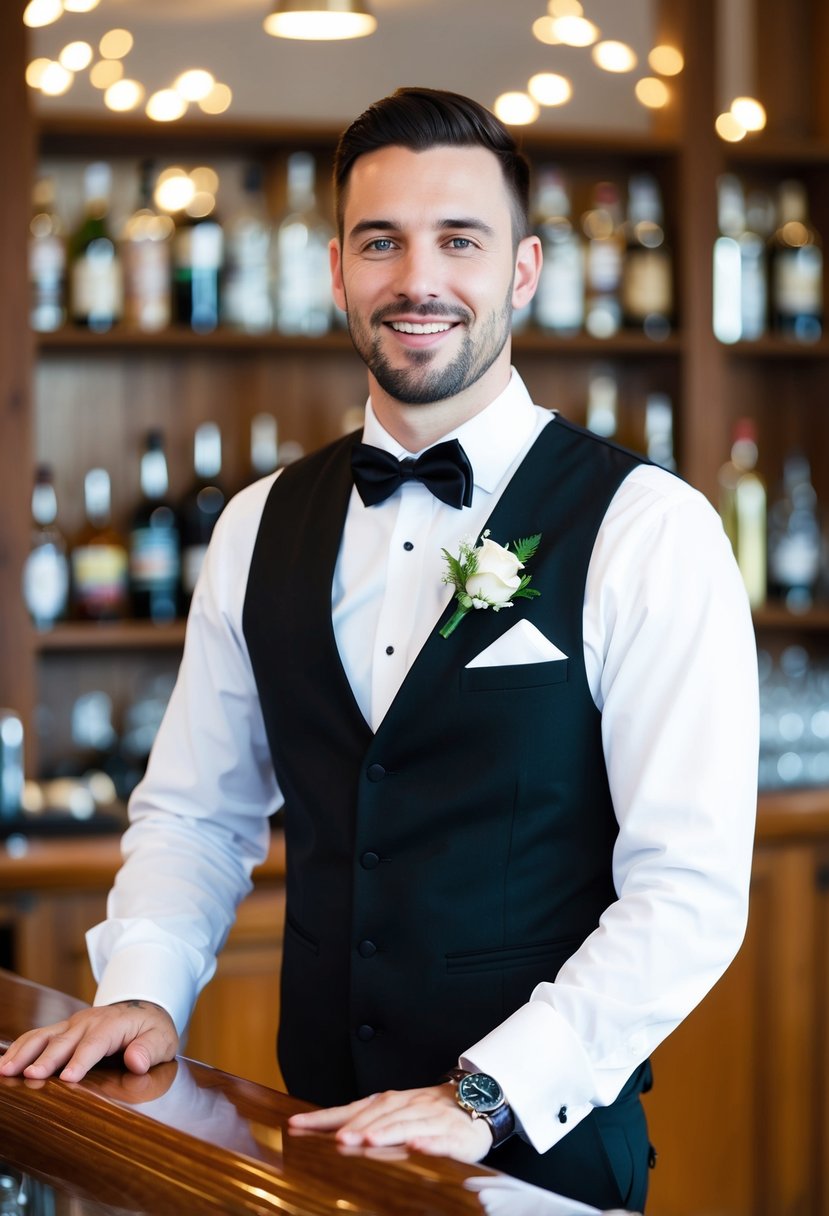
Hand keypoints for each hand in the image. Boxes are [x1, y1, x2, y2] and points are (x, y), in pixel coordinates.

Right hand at [0, 1000, 177, 1082]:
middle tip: (28, 1076)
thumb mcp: (163, 1039)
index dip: (81, 1060)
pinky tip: (3, 1063)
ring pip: (43, 1036)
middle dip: (46, 1059)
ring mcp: (71, 1025)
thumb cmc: (152, 1029)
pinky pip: (36, 1038)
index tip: (68, 1077)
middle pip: (63, 1041)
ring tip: (4, 1070)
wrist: (142, 1009)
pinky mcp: (61, 1031)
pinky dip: (17, 1048)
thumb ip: (150, 1049)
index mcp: (113, 1024)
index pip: (96, 1043)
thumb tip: (137, 1061)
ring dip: (23, 1052)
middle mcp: (87, 1022)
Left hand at [288, 1083, 492, 1162]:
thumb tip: (331, 1133)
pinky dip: (429, 1141)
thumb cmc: (434, 1112)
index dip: (327, 1117)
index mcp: (394, 1100)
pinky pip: (442, 1139)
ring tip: (368, 1141)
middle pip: (381, 1114)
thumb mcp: (400, 1112)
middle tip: (338, 1139)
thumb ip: (369, 1120)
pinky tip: (417, 1146)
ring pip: (408, 1124)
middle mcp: (412, 1105)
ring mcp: (435, 1119)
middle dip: (358, 1126)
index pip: (355, 1107)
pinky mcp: (457, 1136)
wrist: (481, 1103)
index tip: (298, 1125)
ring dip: (388, 1132)